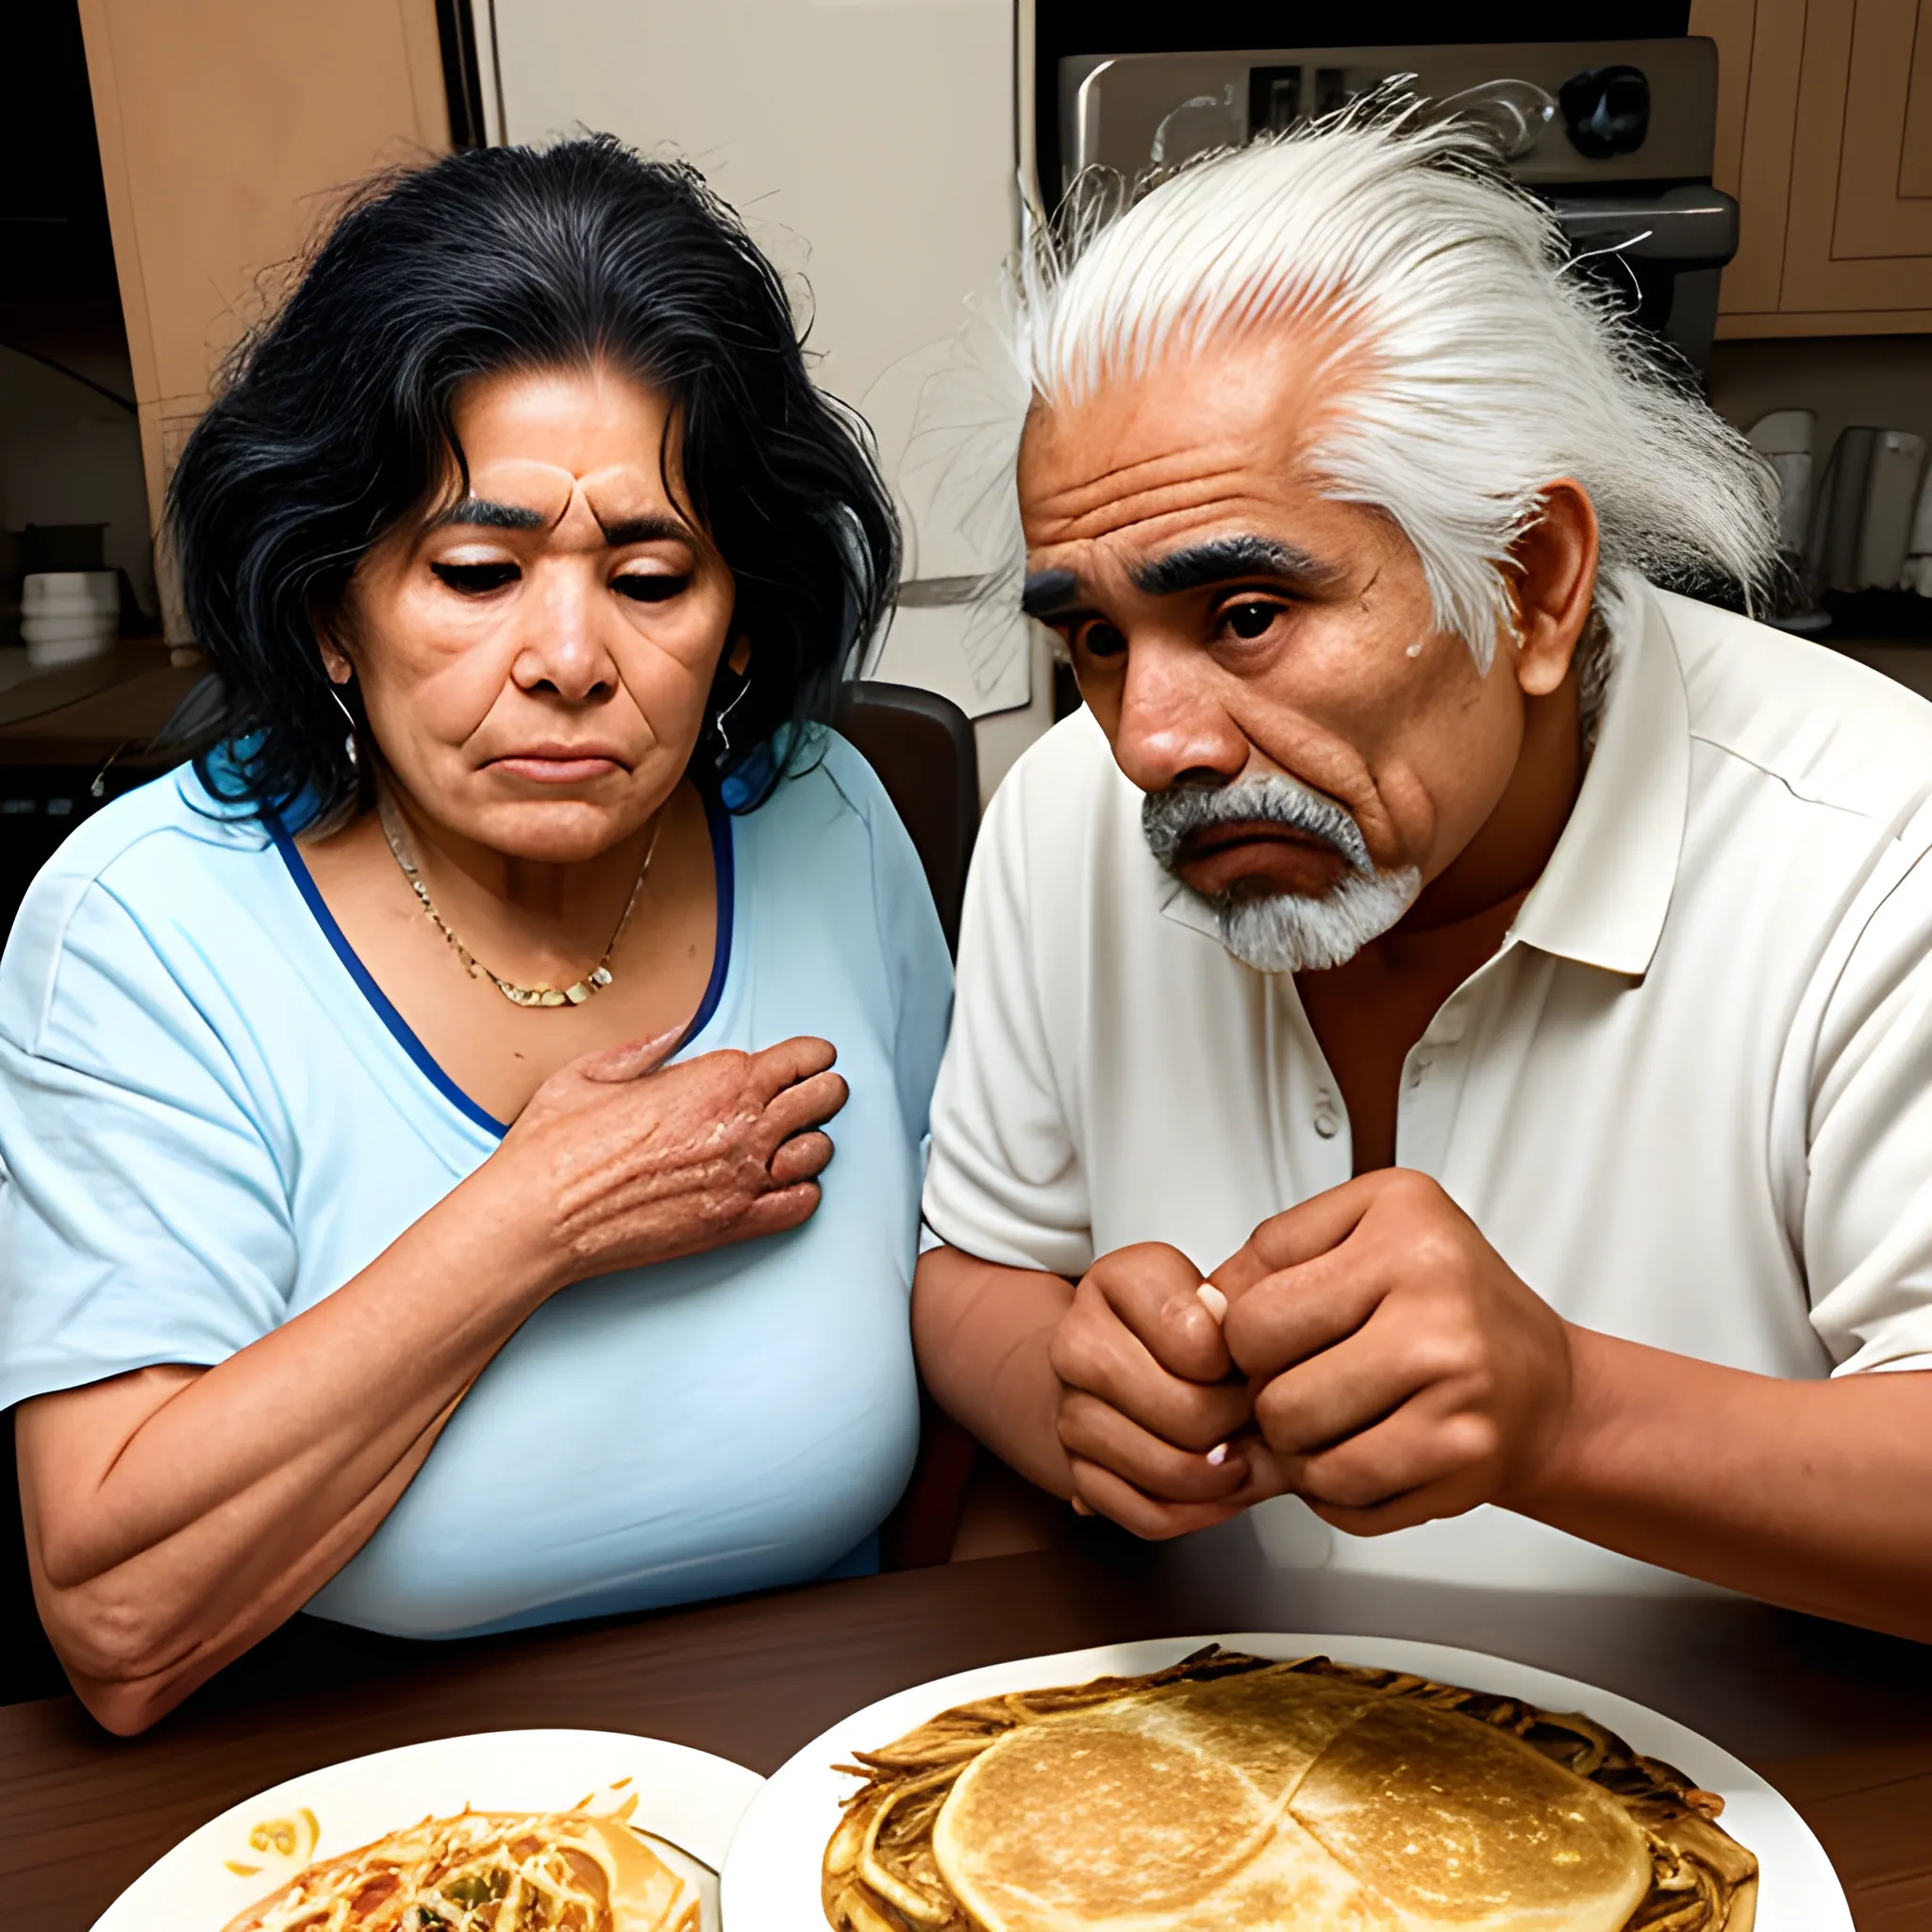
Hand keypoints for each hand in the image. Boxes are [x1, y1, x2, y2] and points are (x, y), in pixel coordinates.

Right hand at [500, 1030, 848, 1287]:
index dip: (809, 1056)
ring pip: (819, 1151)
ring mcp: (742, 1181)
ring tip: (789, 1140)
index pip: (800, 1056)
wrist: (536, 1220)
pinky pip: (802, 1204)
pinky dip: (800, 1191)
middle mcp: (740, 1127)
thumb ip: (646, 1048)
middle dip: (821, 1090)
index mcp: (713, 1079)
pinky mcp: (734, 1227)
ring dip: (809, 1142)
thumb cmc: (555, 1147)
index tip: (811, 1058)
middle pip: (822, 1098)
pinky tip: (778, 1183)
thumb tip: (675, 1031)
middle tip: (813, 1092)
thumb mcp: (591, 1072)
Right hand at [1048, 1242, 1284, 1537]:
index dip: (1241, 1364)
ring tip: (1242, 1458)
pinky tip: (1216, 1494)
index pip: (1196, 1341)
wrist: (1114, 1356)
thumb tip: (1234, 1332)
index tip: (1252, 1363)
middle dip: (1236, 1424)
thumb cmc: (1183, 1325)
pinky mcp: (1073, 1467)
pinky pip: (1143, 1514)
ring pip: (1162, 1468)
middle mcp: (1077, 1340)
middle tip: (1255, 1416)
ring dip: (1218, 1478)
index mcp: (1116, 1279)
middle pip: (1184, 1412)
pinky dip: (1193, 1514)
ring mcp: (1068, 1407)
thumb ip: (1235, 1310)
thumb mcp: (1215, 1294)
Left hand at [1214, 1169, 1574, 1534]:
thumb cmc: (1444, 1305)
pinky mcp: (1465, 1458)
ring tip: (1337, 1417)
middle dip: (1269, 1397)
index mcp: (1402, 1219)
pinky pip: (1346, 1498)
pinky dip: (1337, 1489)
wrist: (1544, 1385)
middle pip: (1270, 1387)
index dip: (1242, 1336)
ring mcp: (1456, 1382)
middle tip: (1307, 1381)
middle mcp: (1437, 1297)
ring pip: (1301, 1450)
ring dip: (1300, 1449)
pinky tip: (1366, 1450)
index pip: (1251, 1307)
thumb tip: (1202, 1310)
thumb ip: (1272, 1255)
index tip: (1274, 1337)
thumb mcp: (1364, 1230)